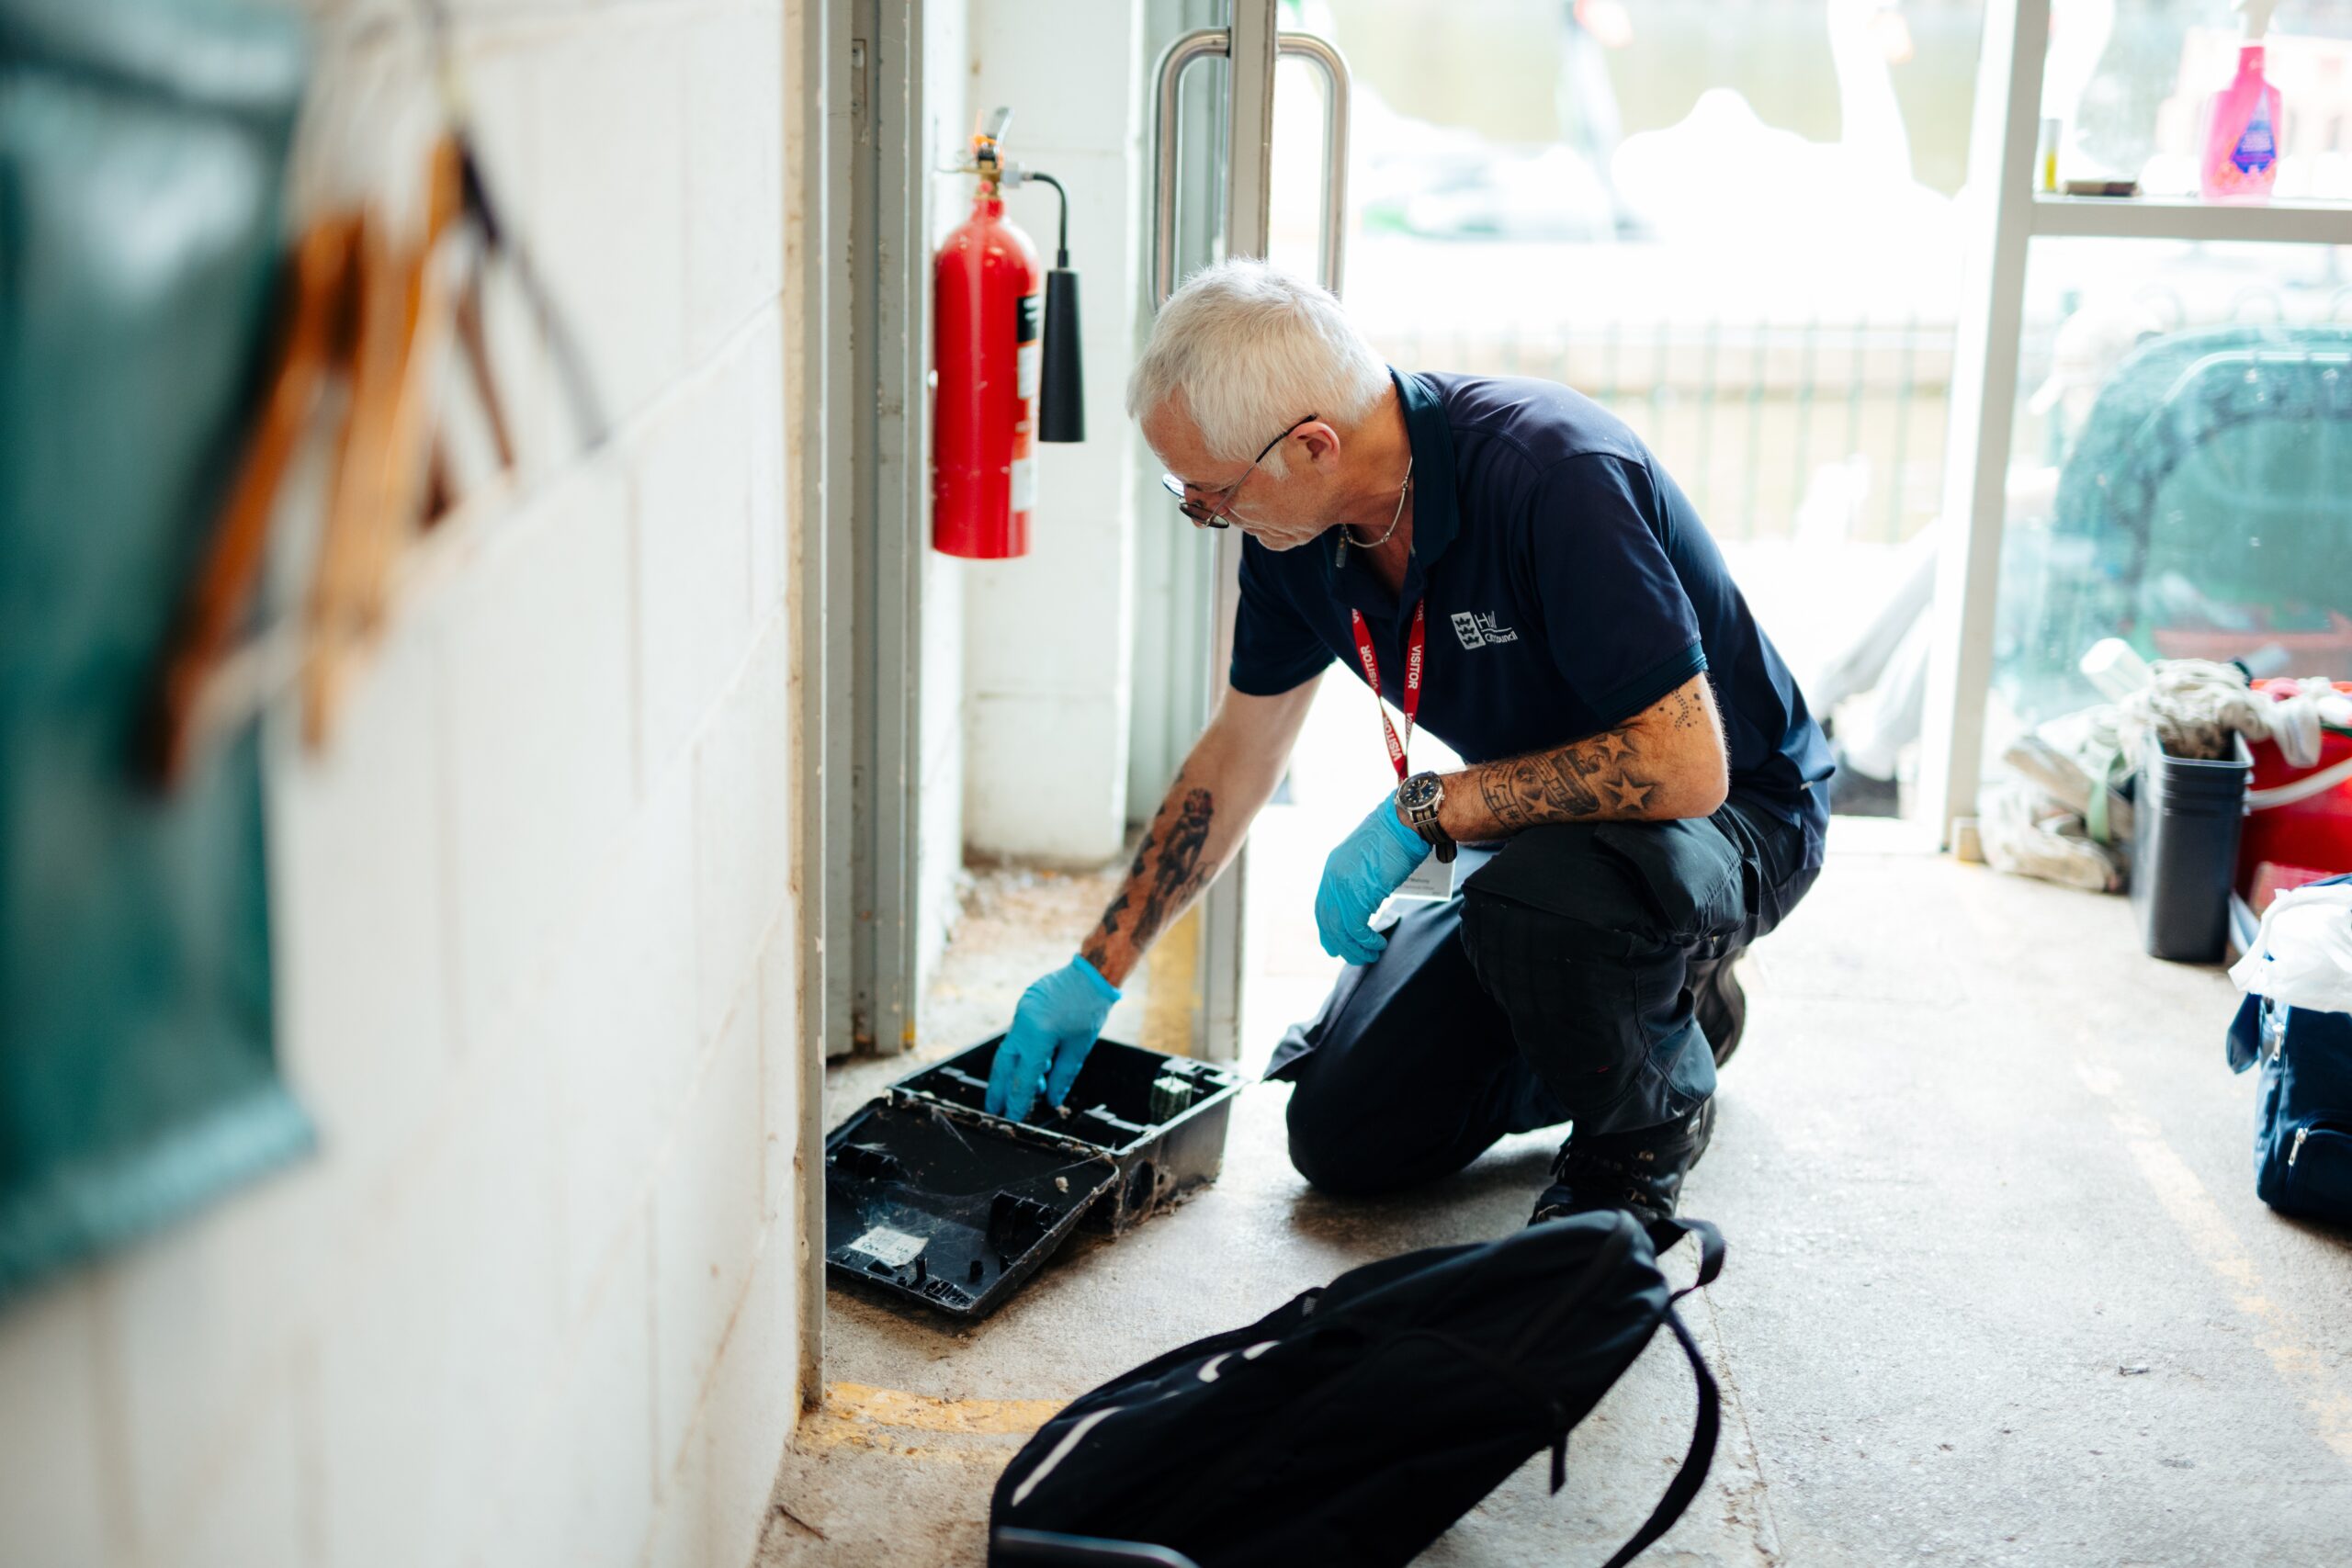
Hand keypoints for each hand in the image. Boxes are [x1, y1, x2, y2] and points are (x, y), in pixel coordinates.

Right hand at [984, 955, 1121, 1119]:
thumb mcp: (1079, 1047)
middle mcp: (1023, 1023)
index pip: (1023, 1077)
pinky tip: (1034, 1068)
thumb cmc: (1090, 1008)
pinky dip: (1022, 1054)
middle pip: (1003, 1064)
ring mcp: (1020, 1012)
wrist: (1092, 972)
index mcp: (1038, 1035)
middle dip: (998, 1089)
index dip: (1017, 1100)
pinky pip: (1017, 1035)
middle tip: (994, 1110)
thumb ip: (1062, 1076)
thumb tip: (1051, 1099)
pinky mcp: (1023, 1006)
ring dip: (1012, 1072)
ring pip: (1009, 1049)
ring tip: (1021, 1093)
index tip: (1013, 1117)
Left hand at [1314, 792, 1431, 965]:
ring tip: (1371, 954)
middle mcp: (1333, 879)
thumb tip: (1368, 896)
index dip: (1328, 928)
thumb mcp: (1369, 857)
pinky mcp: (1359, 895)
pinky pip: (1356, 929)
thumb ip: (1361, 877)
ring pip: (1340, 930)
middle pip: (1327, 922)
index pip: (1323, 906)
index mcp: (1332, 867)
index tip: (1337, 942)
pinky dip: (1366, 942)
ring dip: (1355, 948)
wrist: (1405, 822)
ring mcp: (1344, 887)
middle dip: (1339, 944)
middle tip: (1355, 956)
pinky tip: (1377, 945)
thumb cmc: (1395, 835)